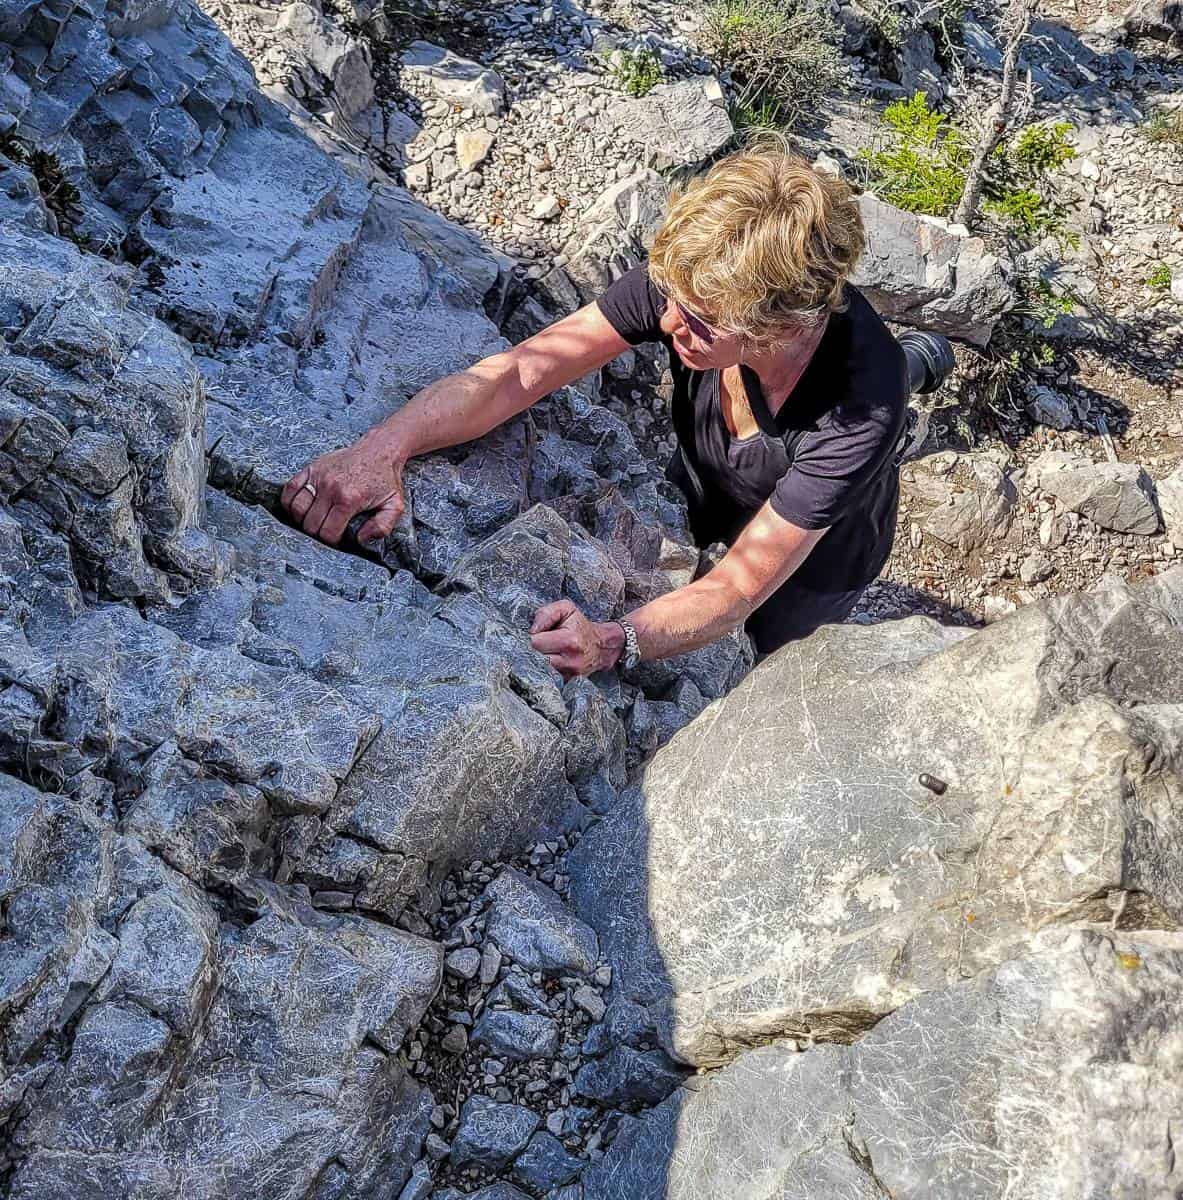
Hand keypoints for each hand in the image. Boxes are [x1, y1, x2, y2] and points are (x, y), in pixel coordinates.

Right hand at [280, 434, 405, 546]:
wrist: (379, 451)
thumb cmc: (385, 479)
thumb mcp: (395, 505)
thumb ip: (383, 526)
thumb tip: (361, 538)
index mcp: (349, 499)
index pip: (328, 532)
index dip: (331, 542)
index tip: (336, 539)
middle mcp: (330, 488)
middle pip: (310, 524)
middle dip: (317, 534)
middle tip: (325, 532)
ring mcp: (318, 477)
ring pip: (296, 508)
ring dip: (301, 520)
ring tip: (312, 522)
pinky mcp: (311, 468)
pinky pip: (290, 489)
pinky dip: (289, 502)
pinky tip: (299, 509)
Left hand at [530, 600, 624, 678]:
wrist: (600, 645)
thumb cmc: (580, 625)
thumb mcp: (566, 609)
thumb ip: (546, 614)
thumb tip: (531, 631)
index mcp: (570, 641)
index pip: (535, 643)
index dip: (531, 637)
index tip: (537, 634)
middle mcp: (570, 661)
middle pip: (534, 659)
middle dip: (531, 650)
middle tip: (539, 643)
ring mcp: (569, 675)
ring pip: (538, 669)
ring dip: (536, 660)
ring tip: (545, 650)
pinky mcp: (566, 682)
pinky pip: (546, 677)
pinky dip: (543, 668)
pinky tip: (549, 659)